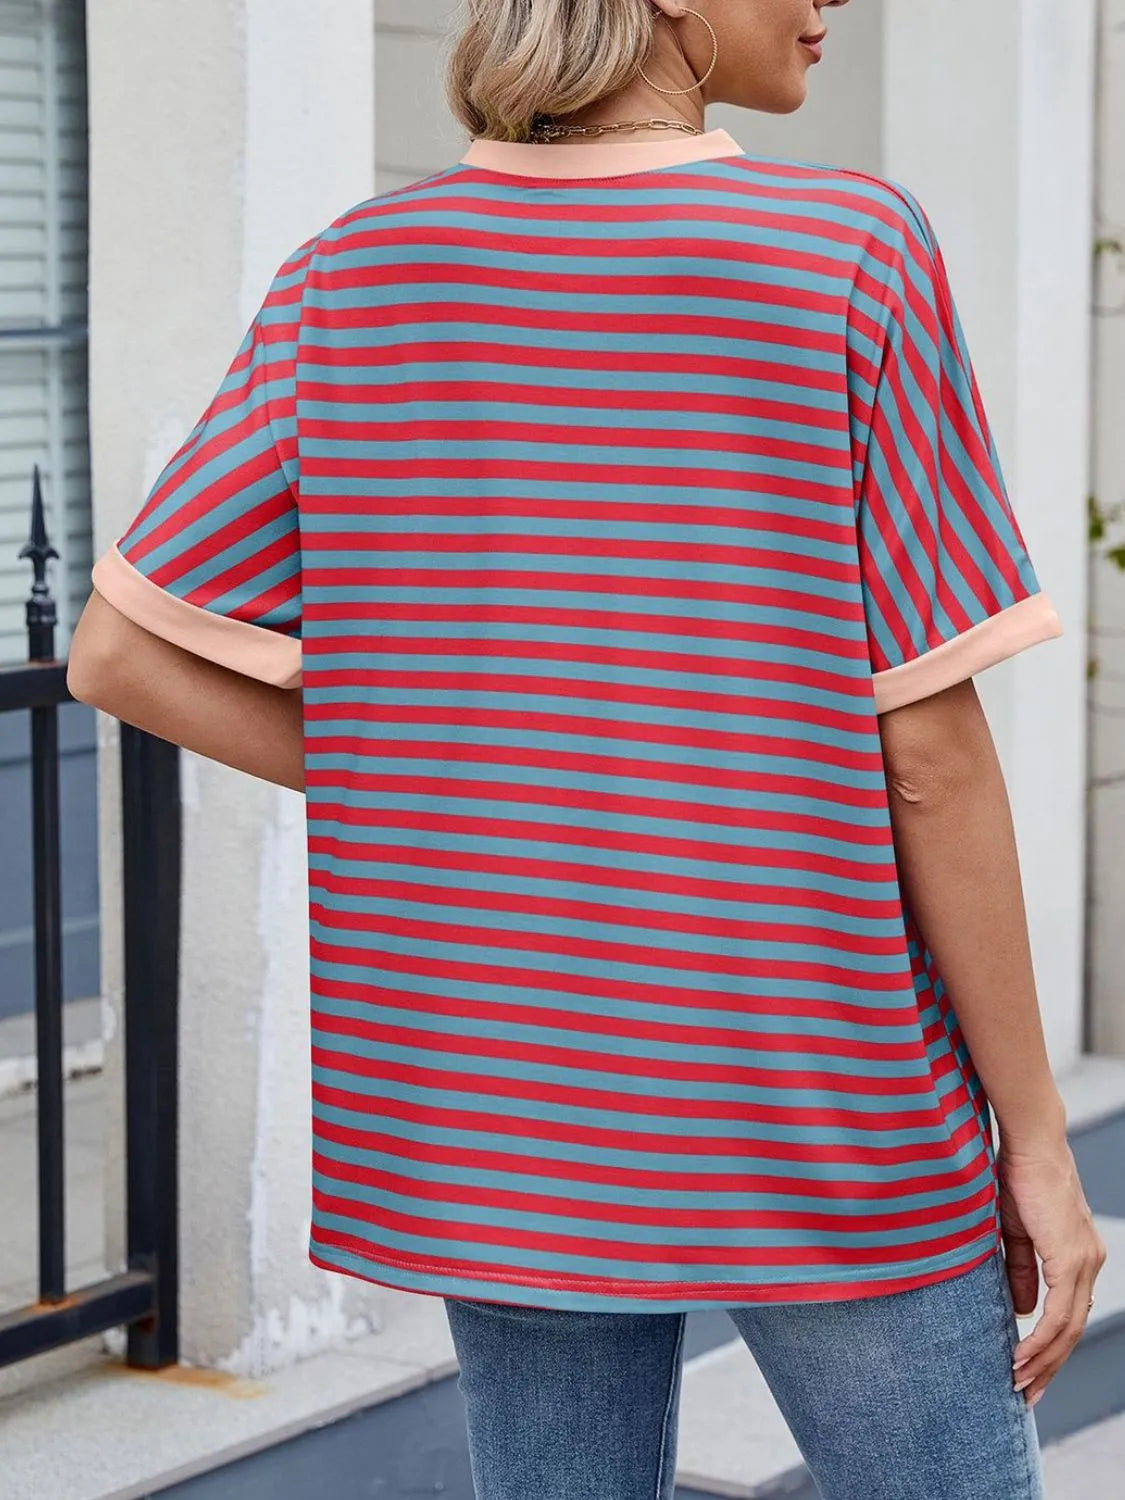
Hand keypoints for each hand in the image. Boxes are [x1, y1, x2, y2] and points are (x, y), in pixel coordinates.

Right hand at [996, 1134, 1106, 1407]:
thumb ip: (1020, 1269)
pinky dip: (1040, 1339)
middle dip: (1048, 1366)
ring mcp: (1083, 1260)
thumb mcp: (1014, 1230)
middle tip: (1026, 1393)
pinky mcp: (1070, 1257)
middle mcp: (1088, 1261)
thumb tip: (1021, 1310)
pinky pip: (1059, 1312)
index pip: (1068, 1314)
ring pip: (1069, 1327)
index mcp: (1077, 1255)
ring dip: (1043, 1360)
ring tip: (1020, 1382)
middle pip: (1073, 1329)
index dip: (1049, 1347)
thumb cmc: (1017, 1174)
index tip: (1027, 1370)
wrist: (1029, 1141)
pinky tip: (1023, 1356)